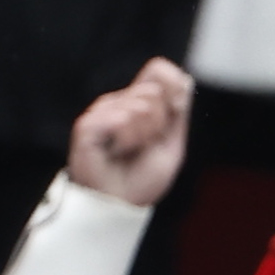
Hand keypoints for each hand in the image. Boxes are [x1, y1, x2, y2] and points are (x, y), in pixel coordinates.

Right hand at [66, 58, 194, 208]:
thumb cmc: (141, 179)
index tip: (173, 114)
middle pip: (154, 91)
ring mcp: (102, 111)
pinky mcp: (88, 123)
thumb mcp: (171, 145)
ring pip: (141, 106)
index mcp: (138, 102)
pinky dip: (127, 140)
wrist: (118, 203)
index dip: (173, 87)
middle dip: (159, 124)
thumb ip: (177, 114)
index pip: (158, 70)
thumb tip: (185, 80)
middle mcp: (118, 101)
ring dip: (143, 136)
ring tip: (128, 151)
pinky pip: (121, 118)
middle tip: (144, 146)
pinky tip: (116, 152)